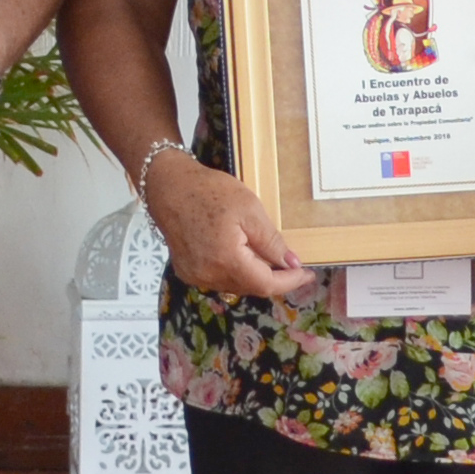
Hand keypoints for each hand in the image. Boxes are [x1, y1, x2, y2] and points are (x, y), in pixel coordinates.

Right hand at [138, 150, 309, 298]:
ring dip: (253, 274)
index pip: (266, 284)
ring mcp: (196, 275)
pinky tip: (240, 254)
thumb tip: (291, 264)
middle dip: (273, 278)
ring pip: (235, 284)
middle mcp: (209, 275)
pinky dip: (235, 271)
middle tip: (290, 263)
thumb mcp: (249, 209)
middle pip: (251, 287)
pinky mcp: (187, 271)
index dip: (289, 282)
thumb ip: (271, 241)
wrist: (168, 186)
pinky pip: (219, 279)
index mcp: (226, 260)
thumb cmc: (209, 191)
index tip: (306, 275)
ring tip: (265, 255)